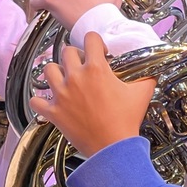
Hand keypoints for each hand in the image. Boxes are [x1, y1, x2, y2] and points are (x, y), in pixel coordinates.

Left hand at [29, 32, 155, 156]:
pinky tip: (49, 102)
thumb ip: (146, 76)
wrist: (113, 148)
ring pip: (48, 70)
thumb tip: (150, 69)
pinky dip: (40, 100)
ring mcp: (62, 95)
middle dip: (76, 56)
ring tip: (65, 80)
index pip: (90, 38)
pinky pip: (36, 100)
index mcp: (96, 69)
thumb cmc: (126, 121)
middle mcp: (76, 78)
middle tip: (83, 66)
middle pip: (66, 51)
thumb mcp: (143, 93)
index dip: (97, 42)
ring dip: (56, 72)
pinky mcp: (53, 112)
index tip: (101, 53)